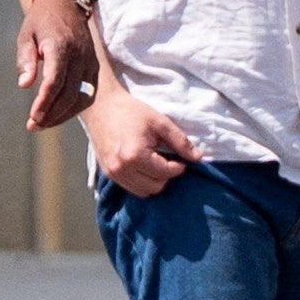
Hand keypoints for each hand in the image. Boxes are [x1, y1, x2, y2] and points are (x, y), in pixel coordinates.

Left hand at [16, 0, 98, 129]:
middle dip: (51, 114)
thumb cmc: (41, 21)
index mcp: (60, 46)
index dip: (44, 103)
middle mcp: (79, 54)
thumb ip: (25, 60)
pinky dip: (75, 106)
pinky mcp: (94, 65)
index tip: (32, 118)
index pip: (54, 81)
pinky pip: (88, 92)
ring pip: (81, 96)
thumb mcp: (26, 36)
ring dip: (63, 114)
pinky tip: (60, 112)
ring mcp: (89, 60)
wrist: (65, 2)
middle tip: (34, 125)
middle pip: (69, 93)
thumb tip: (25, 85)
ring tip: (44, 122)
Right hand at [83, 88, 201, 196]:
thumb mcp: (159, 122)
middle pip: (155, 187)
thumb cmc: (131, 112)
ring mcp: (113, 174)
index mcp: (135, 155)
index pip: (165, 173)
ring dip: (154, 182)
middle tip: (169, 160)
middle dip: (166, 176)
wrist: (102, 107)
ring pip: (143, 192)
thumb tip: (198, 158)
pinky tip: (145, 167)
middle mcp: (122, 169)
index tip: (181, 159)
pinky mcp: (108, 174)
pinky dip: (141, 182)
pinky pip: (131, 188)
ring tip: (157, 164)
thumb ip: (179, 141)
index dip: (179, 167)